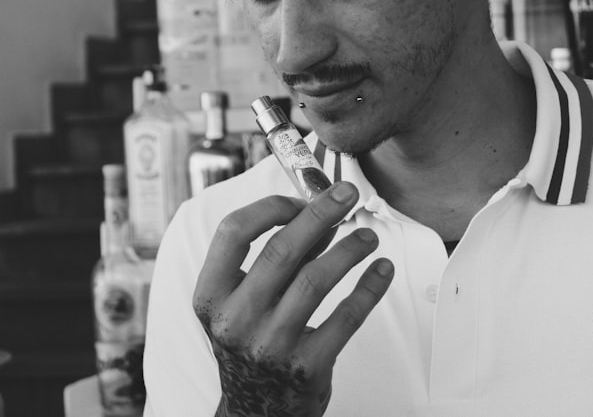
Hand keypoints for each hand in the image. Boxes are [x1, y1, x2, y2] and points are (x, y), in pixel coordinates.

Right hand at [193, 181, 393, 415]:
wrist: (257, 410)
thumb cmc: (251, 343)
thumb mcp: (245, 302)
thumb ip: (277, 260)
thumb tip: (321, 218)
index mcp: (211, 296)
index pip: (233, 232)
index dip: (271, 208)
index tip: (301, 198)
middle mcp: (235, 319)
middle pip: (281, 250)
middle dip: (320, 214)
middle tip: (347, 196)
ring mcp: (270, 345)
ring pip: (315, 280)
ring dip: (349, 250)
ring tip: (367, 236)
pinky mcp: (306, 366)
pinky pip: (346, 318)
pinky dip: (368, 288)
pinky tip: (380, 270)